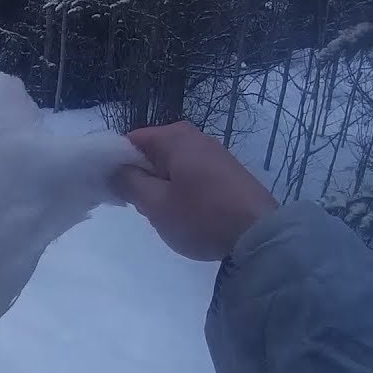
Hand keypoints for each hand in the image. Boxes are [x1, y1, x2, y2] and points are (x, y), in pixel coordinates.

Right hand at [113, 121, 278, 261]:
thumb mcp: (155, 203)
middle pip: (150, 152)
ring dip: (159, 185)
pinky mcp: (226, 172)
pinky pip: (189, 173)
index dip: (114, 163)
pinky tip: (185, 212)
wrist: (261, 236)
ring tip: (162, 212)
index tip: (111, 189)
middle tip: (138, 205)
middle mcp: (194, 137)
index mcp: (174, 137)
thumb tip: (112, 170)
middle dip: (138, 175)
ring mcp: (213, 153)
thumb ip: (127, 182)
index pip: (128, 141)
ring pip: (169, 165)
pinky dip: (179, 189)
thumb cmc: (202, 217)